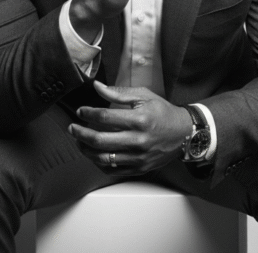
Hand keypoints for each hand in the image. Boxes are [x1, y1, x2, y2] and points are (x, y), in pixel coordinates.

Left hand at [68, 81, 192, 175]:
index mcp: (139, 120)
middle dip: (81, 133)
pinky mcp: (139, 168)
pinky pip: (113, 170)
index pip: (105, 117)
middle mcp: (138, 140)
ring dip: (86, 150)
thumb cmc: (163, 112)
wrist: (184, 134)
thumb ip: (119, 93)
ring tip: (79, 141)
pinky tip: (93, 154)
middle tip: (72, 128)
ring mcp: (138, 157)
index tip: (81, 111)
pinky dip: (98, 163)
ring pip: (103, 158)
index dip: (88, 113)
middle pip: (100, 140)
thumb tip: (97, 87)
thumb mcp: (144, 96)